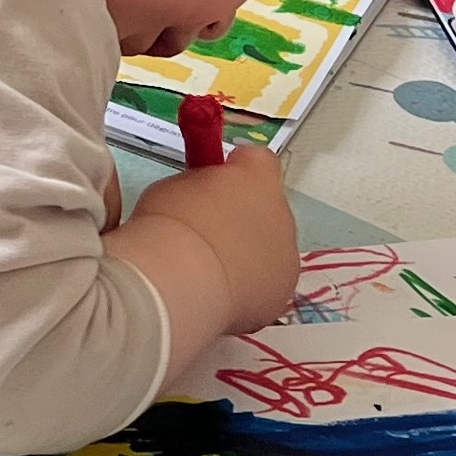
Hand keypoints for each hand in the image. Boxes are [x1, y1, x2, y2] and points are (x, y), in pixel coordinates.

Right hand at [110, 144, 302, 351]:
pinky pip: (265, 286)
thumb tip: (205, 196)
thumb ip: (200, 187)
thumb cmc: (169, 225)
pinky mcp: (280, 295)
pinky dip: (247, 288)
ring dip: (248, 254)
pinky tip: (218, 294)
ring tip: (210, 271)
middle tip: (208, 232)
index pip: (258, 160)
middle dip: (244, 217)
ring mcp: (287, 257)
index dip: (238, 169)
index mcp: (257, 178)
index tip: (214, 182)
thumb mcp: (175, 188)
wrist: (180, 280)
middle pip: (268, 208)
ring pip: (271, 250)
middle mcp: (282, 213)